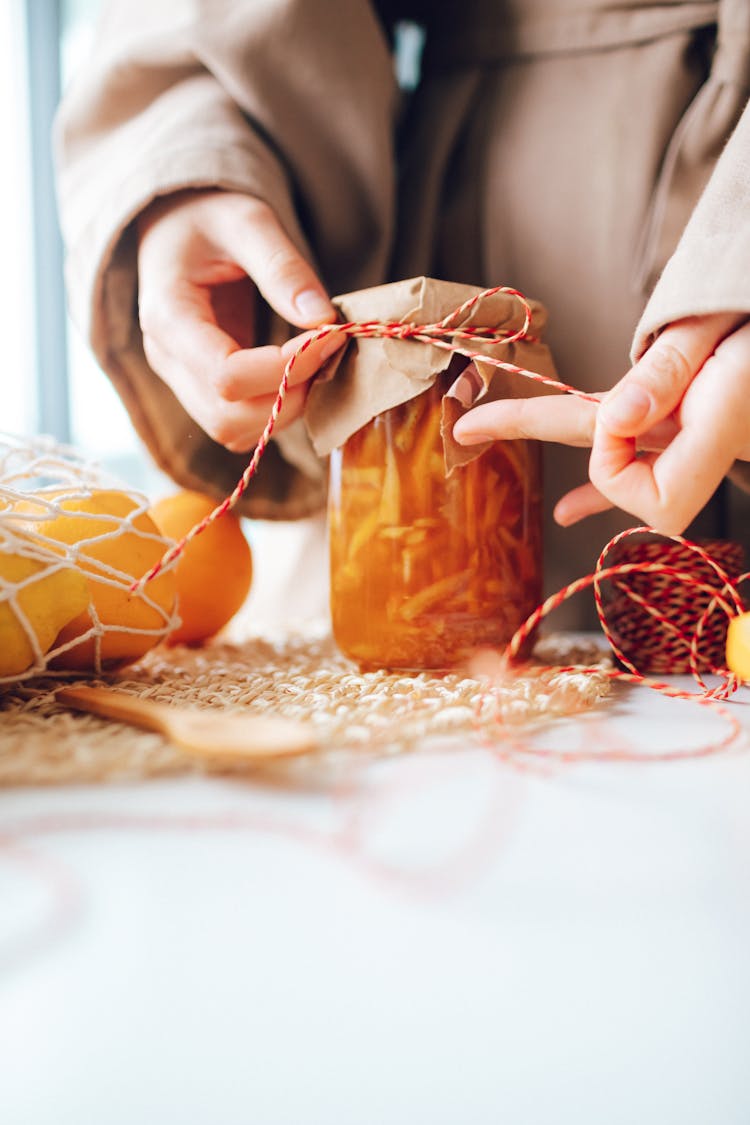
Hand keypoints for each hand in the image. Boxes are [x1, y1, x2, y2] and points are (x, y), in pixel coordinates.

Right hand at [136, 189, 343, 452]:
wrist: (176, 223)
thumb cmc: (207, 216)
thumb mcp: (246, 220)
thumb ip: (282, 266)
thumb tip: (322, 318)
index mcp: (167, 317)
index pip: (227, 376)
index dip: (286, 368)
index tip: (331, 335)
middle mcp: (167, 360)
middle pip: (228, 418)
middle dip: (290, 397)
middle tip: (329, 354)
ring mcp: (181, 380)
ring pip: (234, 432)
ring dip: (286, 410)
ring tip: (318, 363)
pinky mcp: (202, 389)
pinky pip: (240, 425)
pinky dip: (277, 412)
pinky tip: (301, 374)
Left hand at [453, 313, 749, 534]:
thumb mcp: (718, 325)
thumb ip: (667, 373)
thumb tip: (612, 421)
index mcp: (712, 425)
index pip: (642, 489)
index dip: (611, 461)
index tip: (613, 419)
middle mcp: (700, 441)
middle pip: (609, 467)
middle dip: (530, 433)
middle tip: (463, 425)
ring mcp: (693, 437)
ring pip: (618, 462)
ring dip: (562, 464)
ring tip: (487, 444)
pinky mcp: (688, 424)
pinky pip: (638, 462)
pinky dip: (602, 486)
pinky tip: (565, 512)